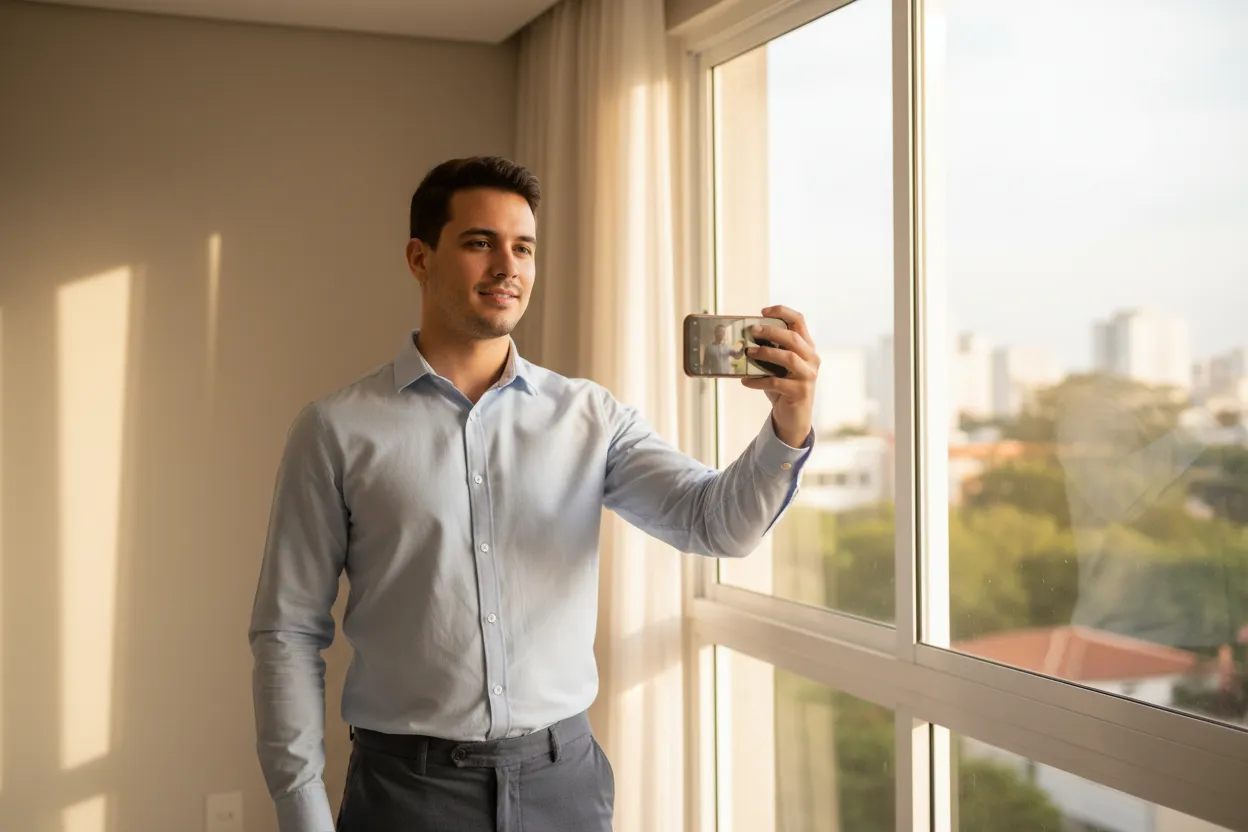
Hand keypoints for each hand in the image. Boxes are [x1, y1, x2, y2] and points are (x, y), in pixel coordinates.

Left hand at [741, 305, 818, 446]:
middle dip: (771, 331)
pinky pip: (776, 383)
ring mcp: (808, 375)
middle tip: (752, 330)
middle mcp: (812, 359)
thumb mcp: (777, 366)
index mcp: (807, 347)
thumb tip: (743, 339)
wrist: (793, 417)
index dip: (782, 312)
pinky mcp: (800, 392)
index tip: (763, 311)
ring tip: (748, 353)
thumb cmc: (782, 387)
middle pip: (793, 337)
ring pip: (788, 357)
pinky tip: (745, 381)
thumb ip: (769, 351)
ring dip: (766, 352)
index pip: (799, 321)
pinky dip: (758, 381)